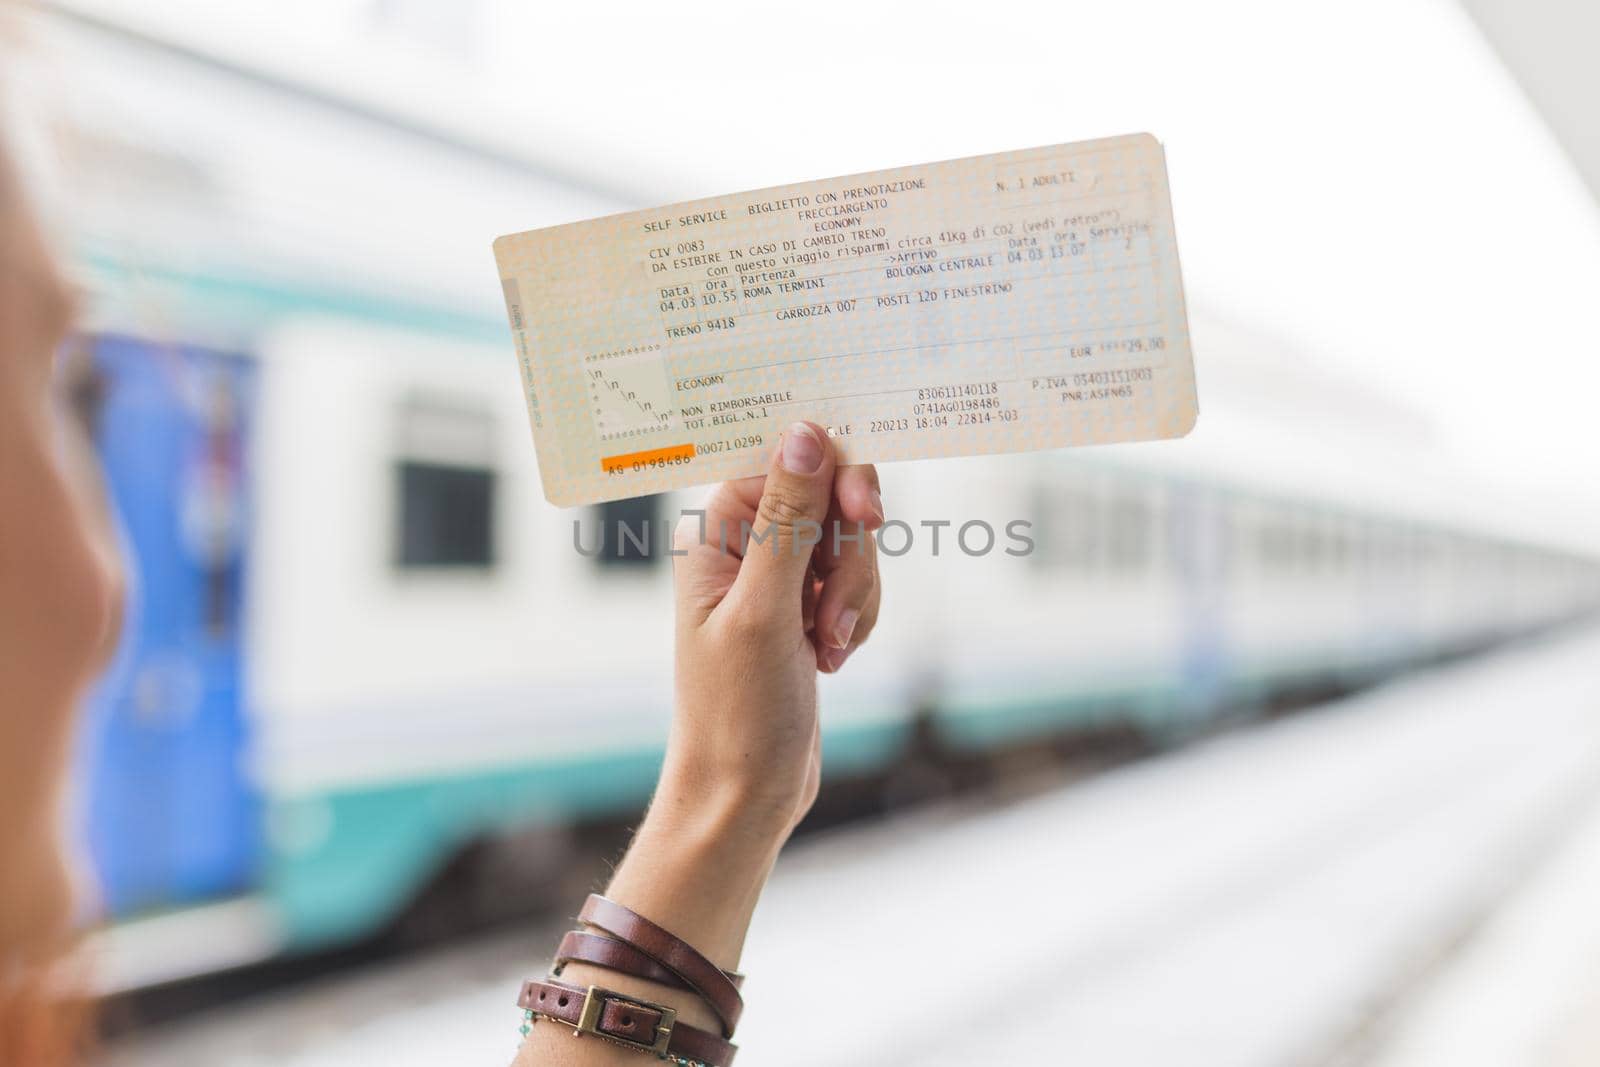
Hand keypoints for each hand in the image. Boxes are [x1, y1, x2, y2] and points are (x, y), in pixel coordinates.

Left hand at [667, 421, 883, 835]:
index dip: (835, 479)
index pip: (788, 460)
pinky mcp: (804, 607)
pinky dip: (857, 618)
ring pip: (852, 543)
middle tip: (831, 612)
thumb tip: (806, 433)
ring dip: (853, 596)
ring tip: (824, 649)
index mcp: (715, 529)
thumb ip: (788, 518)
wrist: (745, 791)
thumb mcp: (765, 609)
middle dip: (849, 556)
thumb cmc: (737, 710)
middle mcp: (743, 542)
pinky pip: (857, 582)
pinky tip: (832, 659)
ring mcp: (777, 576)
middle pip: (831, 498)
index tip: (864, 517)